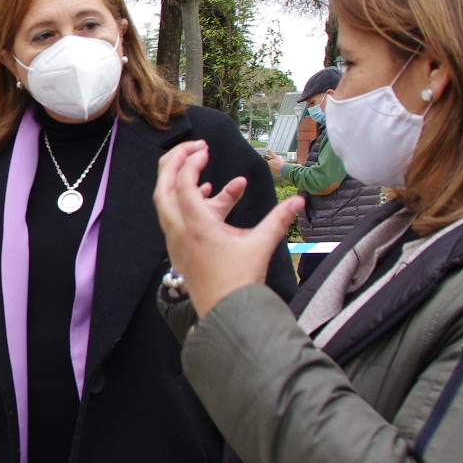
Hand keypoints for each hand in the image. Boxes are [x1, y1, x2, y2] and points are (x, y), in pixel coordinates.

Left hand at [153, 140, 302, 316]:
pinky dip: (188, 202)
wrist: (226, 314)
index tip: (205, 149)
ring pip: (167, 203)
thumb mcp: (260, 246)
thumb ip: (278, 220)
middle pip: (163, 188)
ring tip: (202, 167)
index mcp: (196, 226)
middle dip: (173, 163)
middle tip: (191, 148)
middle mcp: (180, 231)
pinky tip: (209, 195)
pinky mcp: (181, 249)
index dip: (191, 162)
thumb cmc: (240, 282)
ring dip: (181, 182)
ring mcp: (177, 241)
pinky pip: (177, 218)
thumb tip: (298, 201)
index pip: (184, 184)